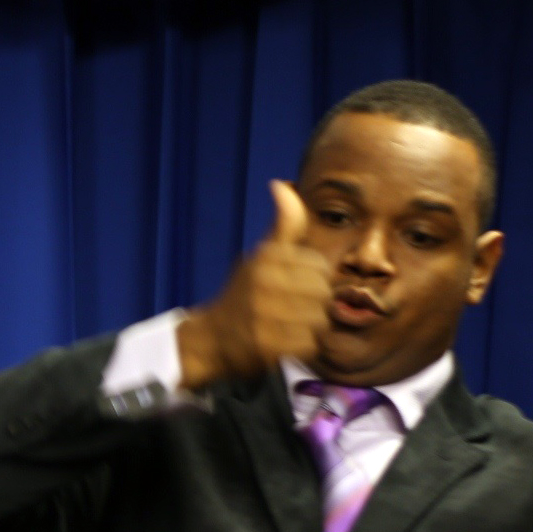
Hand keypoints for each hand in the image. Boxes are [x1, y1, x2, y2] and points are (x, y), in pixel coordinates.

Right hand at [175, 182, 333, 390]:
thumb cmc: (243, 295)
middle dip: (312, 305)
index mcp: (267, 259)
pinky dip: (301, 346)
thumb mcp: (261, 254)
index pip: (320, 268)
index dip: (310, 281)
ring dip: (308, 327)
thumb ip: (284, 225)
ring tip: (285, 327)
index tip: (289, 289)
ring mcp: (266, 317)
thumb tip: (282, 185)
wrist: (210, 341)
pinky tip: (282, 342)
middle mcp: (265, 285)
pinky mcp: (268, 347)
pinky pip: (309, 343)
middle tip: (289, 311)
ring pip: (319, 319)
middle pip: (322, 294)